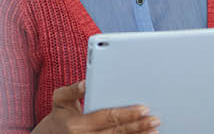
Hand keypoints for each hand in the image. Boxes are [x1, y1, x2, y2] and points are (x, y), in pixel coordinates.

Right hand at [33, 81, 159, 133]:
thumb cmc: (58, 118)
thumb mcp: (59, 100)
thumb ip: (72, 91)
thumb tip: (84, 83)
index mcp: (78, 125)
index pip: (107, 117)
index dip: (127, 114)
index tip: (143, 109)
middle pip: (117, 132)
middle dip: (138, 126)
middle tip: (155, 120)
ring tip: (153, 131)